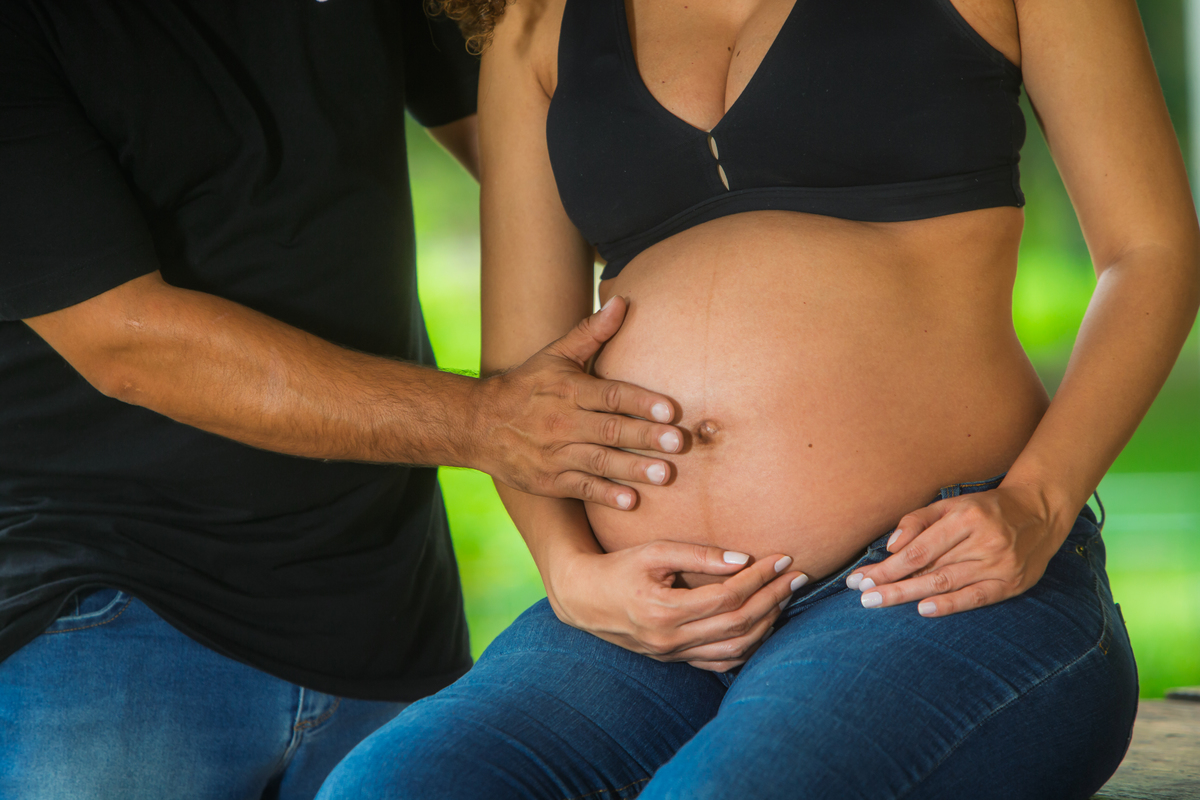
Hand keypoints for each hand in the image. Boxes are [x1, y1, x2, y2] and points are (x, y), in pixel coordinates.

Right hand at [473, 297, 684, 509]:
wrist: (478, 424)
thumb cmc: (527, 386)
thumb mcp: (555, 355)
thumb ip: (592, 332)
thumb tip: (623, 301)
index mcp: (569, 390)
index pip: (610, 394)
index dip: (640, 402)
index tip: (670, 410)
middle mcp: (563, 422)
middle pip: (609, 429)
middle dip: (645, 436)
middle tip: (678, 442)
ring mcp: (556, 454)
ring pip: (599, 461)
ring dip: (632, 469)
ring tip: (664, 474)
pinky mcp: (550, 481)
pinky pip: (581, 488)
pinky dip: (604, 495)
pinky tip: (630, 502)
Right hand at [548, 541, 807, 671]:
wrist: (584, 599)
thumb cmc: (618, 568)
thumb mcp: (653, 552)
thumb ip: (696, 554)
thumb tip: (741, 559)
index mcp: (665, 610)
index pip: (728, 596)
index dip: (760, 578)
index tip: (782, 558)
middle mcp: (671, 639)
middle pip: (738, 624)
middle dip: (773, 598)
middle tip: (797, 576)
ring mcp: (673, 654)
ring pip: (735, 648)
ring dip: (767, 623)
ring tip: (784, 597)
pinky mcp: (675, 659)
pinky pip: (721, 661)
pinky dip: (748, 645)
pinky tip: (763, 624)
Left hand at [845, 482, 1072, 616]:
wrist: (1039, 513)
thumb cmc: (985, 509)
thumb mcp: (951, 504)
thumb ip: (918, 520)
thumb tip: (891, 545)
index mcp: (966, 517)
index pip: (919, 549)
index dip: (888, 566)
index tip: (862, 577)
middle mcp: (983, 541)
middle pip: (928, 568)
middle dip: (891, 584)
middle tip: (863, 597)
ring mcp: (999, 565)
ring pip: (946, 584)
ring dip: (909, 595)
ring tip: (879, 603)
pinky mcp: (1011, 584)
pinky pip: (975, 597)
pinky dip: (949, 606)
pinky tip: (923, 610)